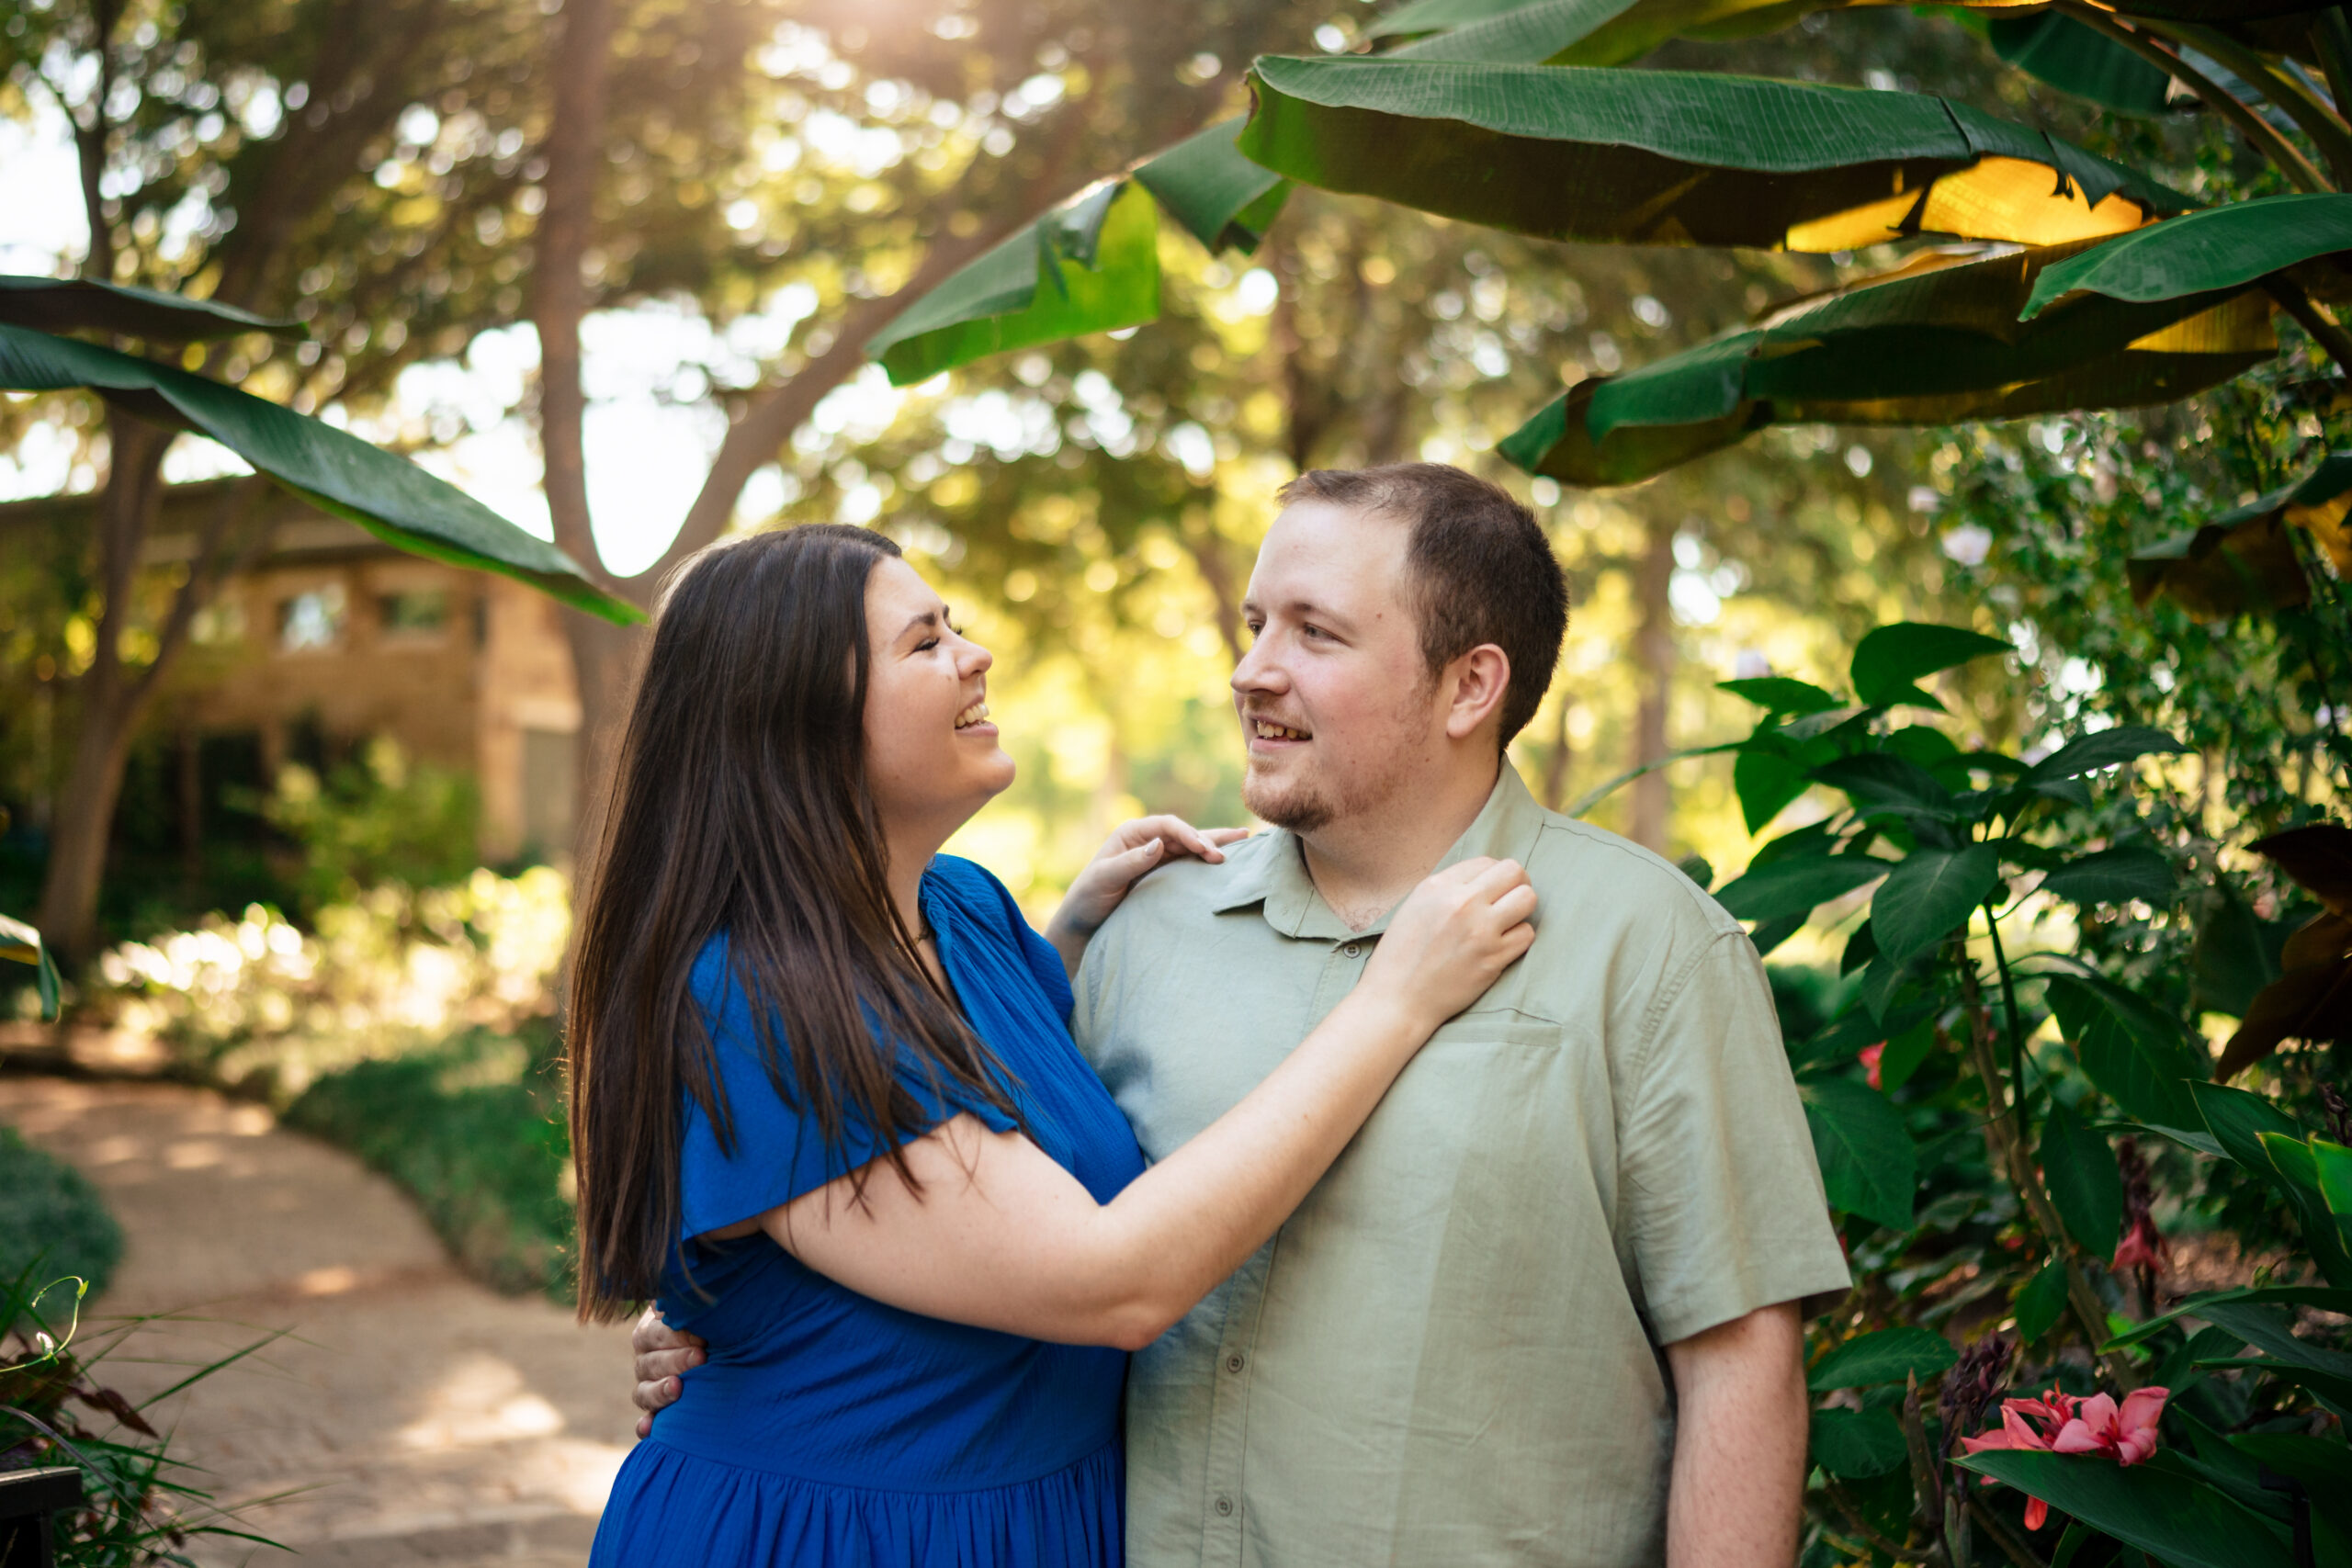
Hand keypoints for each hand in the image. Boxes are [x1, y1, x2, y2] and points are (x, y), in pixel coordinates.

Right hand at [629, 1305, 706, 1438]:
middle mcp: (645, 1360)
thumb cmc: (710, 1322)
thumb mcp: (699, 1311)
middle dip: (676, 1360)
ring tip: (678, 1388)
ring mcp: (647, 1387)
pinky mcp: (655, 1411)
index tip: (702, 1337)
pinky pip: (644, 1422)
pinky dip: (646, 1425)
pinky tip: (650, 1429)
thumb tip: (682, 1292)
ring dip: (660, 1391)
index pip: (654, 1334)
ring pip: (644, 1392)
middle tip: (701, 1356)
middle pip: (650, 1362)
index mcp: (650, 1332)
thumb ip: (687, 1304)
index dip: (676, 1335)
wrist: (717, 1348)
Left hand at [1045, 816, 1248, 972]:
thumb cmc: (1089, 897)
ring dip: (1215, 843)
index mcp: (1132, 833)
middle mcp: (1147, 839)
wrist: (1084, 919)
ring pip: (1191, 844)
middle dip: (1209, 838)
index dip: (1190, 834)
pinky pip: (1189, 861)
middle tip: (1235, 847)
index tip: (1207, 850)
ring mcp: (1157, 854)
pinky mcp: (1163, 871)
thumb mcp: (1104, 879)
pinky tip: (1227, 855)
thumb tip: (1158, 843)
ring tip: (1245, 837)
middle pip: (1185, 832)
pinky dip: (1207, 858)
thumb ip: (1131, 861)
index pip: (1167, 826)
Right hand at [1359, 857, 1536, 1033]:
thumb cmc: (1401, 955)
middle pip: (1514, 871)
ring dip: (1521, 909)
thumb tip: (1485, 878)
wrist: (1397, 999)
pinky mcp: (1493, 958)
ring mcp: (1480, 931)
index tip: (1488, 891)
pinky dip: (1519, 938)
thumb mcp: (1415, 906)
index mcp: (1438, 886)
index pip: (1486, 861)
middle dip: (1516, 883)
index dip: (1492, 876)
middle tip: (1507, 900)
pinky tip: (1502, 945)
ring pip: (1528, 899)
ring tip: (1507, 921)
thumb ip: (1448, 888)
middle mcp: (1461, 903)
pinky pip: (1527, 934)